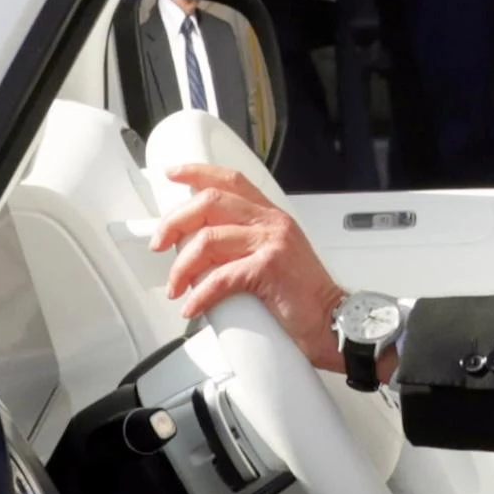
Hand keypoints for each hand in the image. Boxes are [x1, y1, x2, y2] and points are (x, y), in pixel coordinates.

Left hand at [153, 163, 346, 370]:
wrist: (333, 320)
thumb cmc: (303, 297)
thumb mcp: (274, 257)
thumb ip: (243, 245)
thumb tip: (199, 250)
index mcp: (272, 216)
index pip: (231, 180)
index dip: (198, 173)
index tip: (173, 174)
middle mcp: (272, 222)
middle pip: (210, 203)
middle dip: (175, 222)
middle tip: (160, 245)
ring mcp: (272, 243)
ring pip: (208, 240)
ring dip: (182, 267)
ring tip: (176, 287)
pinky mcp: (269, 268)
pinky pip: (220, 278)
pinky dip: (200, 295)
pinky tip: (193, 307)